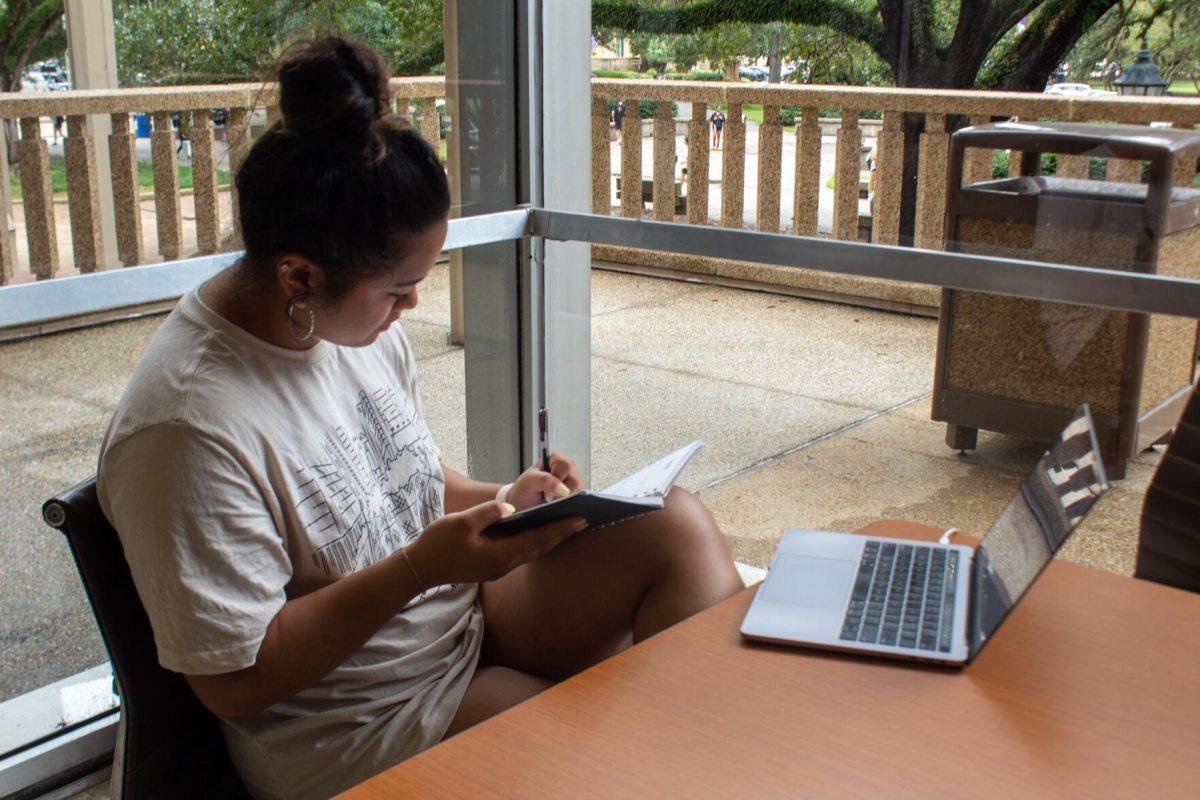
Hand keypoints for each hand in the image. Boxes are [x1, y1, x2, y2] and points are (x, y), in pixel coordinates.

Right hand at [404, 501, 584, 586]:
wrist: (419, 568)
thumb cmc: (438, 544)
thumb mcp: (461, 523)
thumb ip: (488, 513)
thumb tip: (511, 507)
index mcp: (499, 555)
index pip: (537, 539)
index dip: (560, 528)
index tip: (579, 518)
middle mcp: (504, 565)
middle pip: (540, 548)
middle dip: (562, 533)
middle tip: (584, 519)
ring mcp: (498, 568)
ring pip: (532, 551)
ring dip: (550, 538)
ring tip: (568, 524)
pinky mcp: (492, 566)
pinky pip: (521, 552)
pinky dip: (535, 541)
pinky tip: (541, 531)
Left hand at [506, 451, 586, 510]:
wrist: (522, 505)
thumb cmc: (524, 491)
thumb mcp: (528, 483)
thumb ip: (544, 480)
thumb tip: (564, 489)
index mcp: (554, 459)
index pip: (566, 465)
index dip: (558, 479)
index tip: (546, 492)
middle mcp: (566, 469)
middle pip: (576, 479)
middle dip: (563, 492)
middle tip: (548, 498)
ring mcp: (573, 482)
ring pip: (581, 490)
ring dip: (567, 499)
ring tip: (553, 502)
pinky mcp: (576, 494)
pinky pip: (581, 499)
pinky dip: (572, 504)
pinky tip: (561, 506)